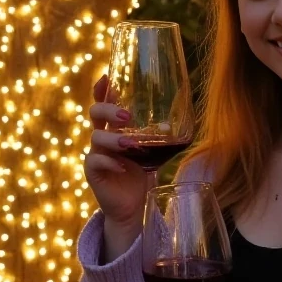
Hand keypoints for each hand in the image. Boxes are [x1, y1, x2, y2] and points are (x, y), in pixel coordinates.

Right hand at [84, 74, 147, 259]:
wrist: (133, 205)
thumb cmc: (143, 173)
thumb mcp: (153, 151)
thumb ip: (160, 135)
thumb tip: (187, 116)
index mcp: (114, 128)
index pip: (104, 103)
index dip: (102, 90)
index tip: (106, 77)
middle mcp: (102, 137)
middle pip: (95, 113)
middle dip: (108, 109)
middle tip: (127, 115)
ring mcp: (95, 153)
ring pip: (97, 137)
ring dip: (115, 139)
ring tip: (132, 144)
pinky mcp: (93, 172)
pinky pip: (95, 161)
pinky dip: (109, 162)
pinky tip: (122, 166)